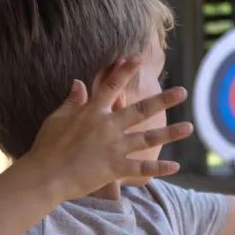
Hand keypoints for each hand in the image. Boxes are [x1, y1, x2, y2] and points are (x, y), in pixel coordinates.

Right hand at [23, 56, 193, 200]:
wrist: (45, 176)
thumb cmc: (47, 147)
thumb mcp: (56, 118)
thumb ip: (72, 101)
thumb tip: (79, 82)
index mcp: (92, 112)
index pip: (112, 85)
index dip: (125, 70)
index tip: (138, 57)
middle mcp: (108, 127)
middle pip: (140, 110)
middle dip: (163, 100)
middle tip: (183, 92)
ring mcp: (113, 148)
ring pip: (147, 138)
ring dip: (170, 133)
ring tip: (189, 128)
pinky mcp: (115, 169)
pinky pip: (141, 168)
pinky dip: (159, 168)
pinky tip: (175, 166)